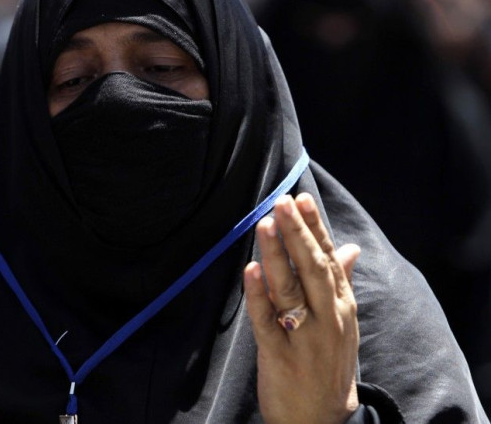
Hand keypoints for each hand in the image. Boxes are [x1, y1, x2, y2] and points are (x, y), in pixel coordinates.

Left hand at [243, 193, 359, 423]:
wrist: (322, 419)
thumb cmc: (328, 363)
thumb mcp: (342, 322)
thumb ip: (341, 281)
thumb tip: (350, 247)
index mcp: (340, 305)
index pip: (327, 258)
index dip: (314, 227)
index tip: (300, 199)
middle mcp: (327, 317)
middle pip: (311, 268)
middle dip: (296, 232)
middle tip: (281, 202)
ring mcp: (304, 337)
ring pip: (288, 288)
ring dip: (276, 255)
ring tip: (265, 224)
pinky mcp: (279, 355)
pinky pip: (267, 321)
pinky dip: (258, 294)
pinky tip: (250, 271)